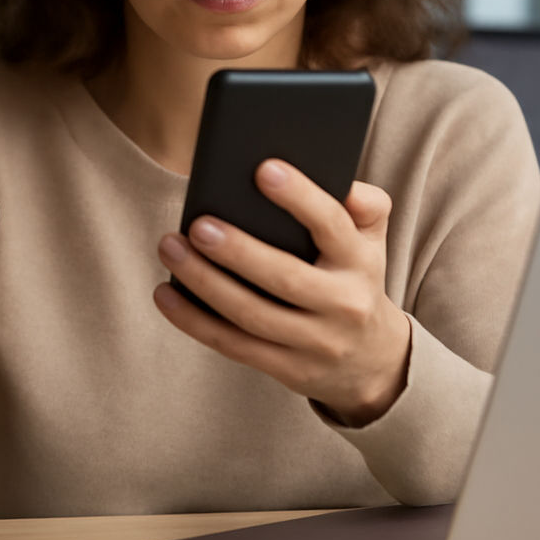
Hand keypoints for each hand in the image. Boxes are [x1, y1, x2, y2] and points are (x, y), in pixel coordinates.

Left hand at [154, 159, 409, 425]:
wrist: (373, 362)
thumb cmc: (355, 280)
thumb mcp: (372, 241)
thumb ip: (366, 205)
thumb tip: (347, 186)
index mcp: (360, 262)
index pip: (331, 224)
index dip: (300, 198)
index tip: (264, 170)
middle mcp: (342, 304)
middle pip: (284, 277)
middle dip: (238, 252)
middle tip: (198, 225)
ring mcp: (314, 342)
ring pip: (251, 315)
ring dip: (204, 283)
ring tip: (171, 248)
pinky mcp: (287, 369)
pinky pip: (234, 345)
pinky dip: (195, 321)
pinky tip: (165, 293)